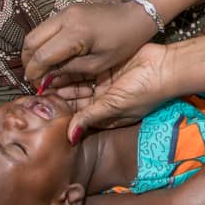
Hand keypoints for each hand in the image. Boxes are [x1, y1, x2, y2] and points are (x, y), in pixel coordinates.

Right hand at [22, 1, 157, 85]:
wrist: (136, 16)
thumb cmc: (123, 43)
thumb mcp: (98, 64)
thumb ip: (69, 70)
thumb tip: (45, 79)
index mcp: (75, 33)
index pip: (42, 54)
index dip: (35, 73)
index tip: (36, 86)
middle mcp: (65, 18)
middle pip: (30, 41)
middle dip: (28, 62)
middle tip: (34, 78)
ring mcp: (64, 11)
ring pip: (35, 32)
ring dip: (33, 51)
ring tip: (40, 69)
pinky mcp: (66, 10)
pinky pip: (45, 27)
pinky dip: (41, 42)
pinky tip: (48, 56)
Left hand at [54, 42, 169, 142]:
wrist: (166, 67)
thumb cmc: (146, 92)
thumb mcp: (115, 107)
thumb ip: (90, 118)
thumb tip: (69, 137)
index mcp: (107, 115)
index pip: (79, 118)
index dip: (62, 115)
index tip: (43, 110)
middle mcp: (105, 100)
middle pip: (77, 100)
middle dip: (59, 98)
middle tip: (38, 93)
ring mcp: (106, 83)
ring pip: (79, 84)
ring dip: (64, 82)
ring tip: (43, 80)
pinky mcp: (108, 67)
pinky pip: (87, 69)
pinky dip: (74, 69)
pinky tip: (57, 67)